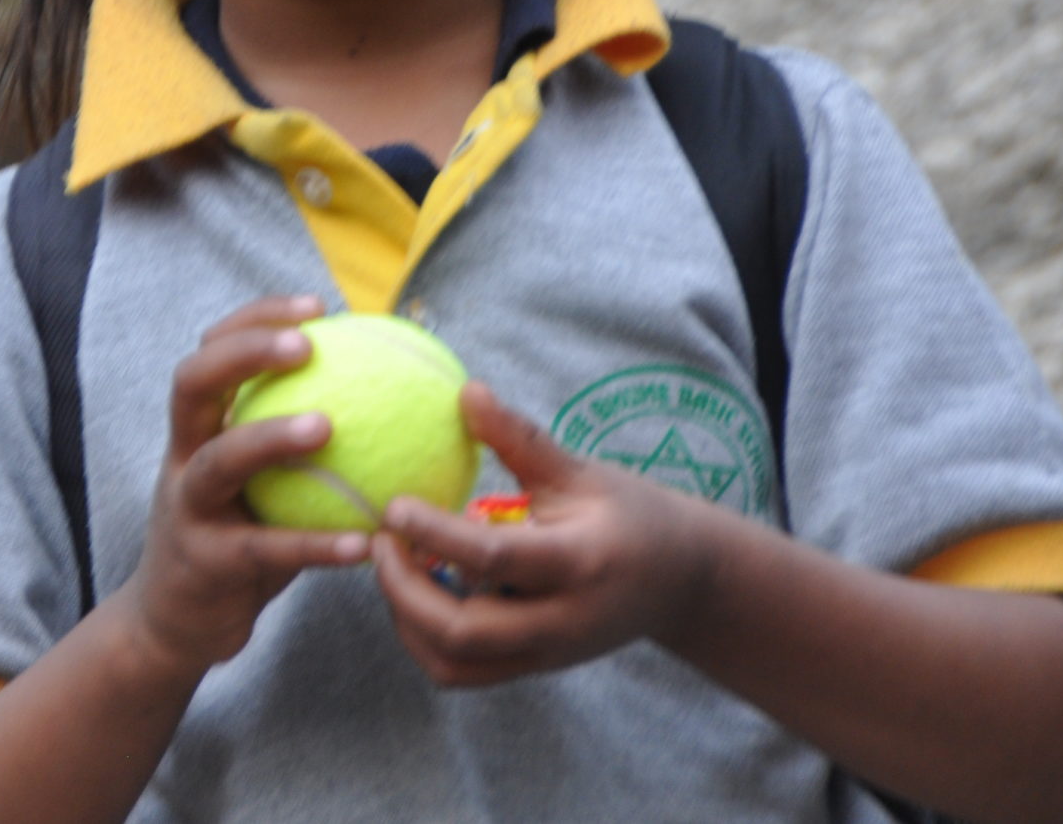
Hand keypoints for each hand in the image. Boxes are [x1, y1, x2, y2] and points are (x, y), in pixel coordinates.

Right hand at [117, 295, 371, 675]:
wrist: (174, 624)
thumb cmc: (237, 539)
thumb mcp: (257, 484)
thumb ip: (296, 443)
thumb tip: (389, 398)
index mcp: (197, 429)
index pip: (212, 351)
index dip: (256, 319)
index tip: (317, 307)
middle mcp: (183, 458)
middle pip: (193, 384)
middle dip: (244, 354)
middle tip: (306, 346)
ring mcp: (187, 509)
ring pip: (219, 461)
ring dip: (270, 438)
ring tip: (328, 426)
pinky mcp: (206, 563)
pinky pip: (265, 549)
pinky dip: (315, 543)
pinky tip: (366, 543)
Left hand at [372, 381, 720, 687]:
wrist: (684, 583)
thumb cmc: (630, 514)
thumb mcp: (581, 471)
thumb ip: (520, 438)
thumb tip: (466, 390)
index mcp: (579, 564)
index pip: (493, 559)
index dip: (434, 534)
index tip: (392, 504)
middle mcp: (562, 621)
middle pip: (462, 632)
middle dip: (403, 591)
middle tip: (377, 542)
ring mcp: (547, 654)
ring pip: (455, 664)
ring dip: (407, 620)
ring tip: (394, 565)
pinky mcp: (534, 668)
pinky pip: (463, 671)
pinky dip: (425, 639)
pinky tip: (416, 590)